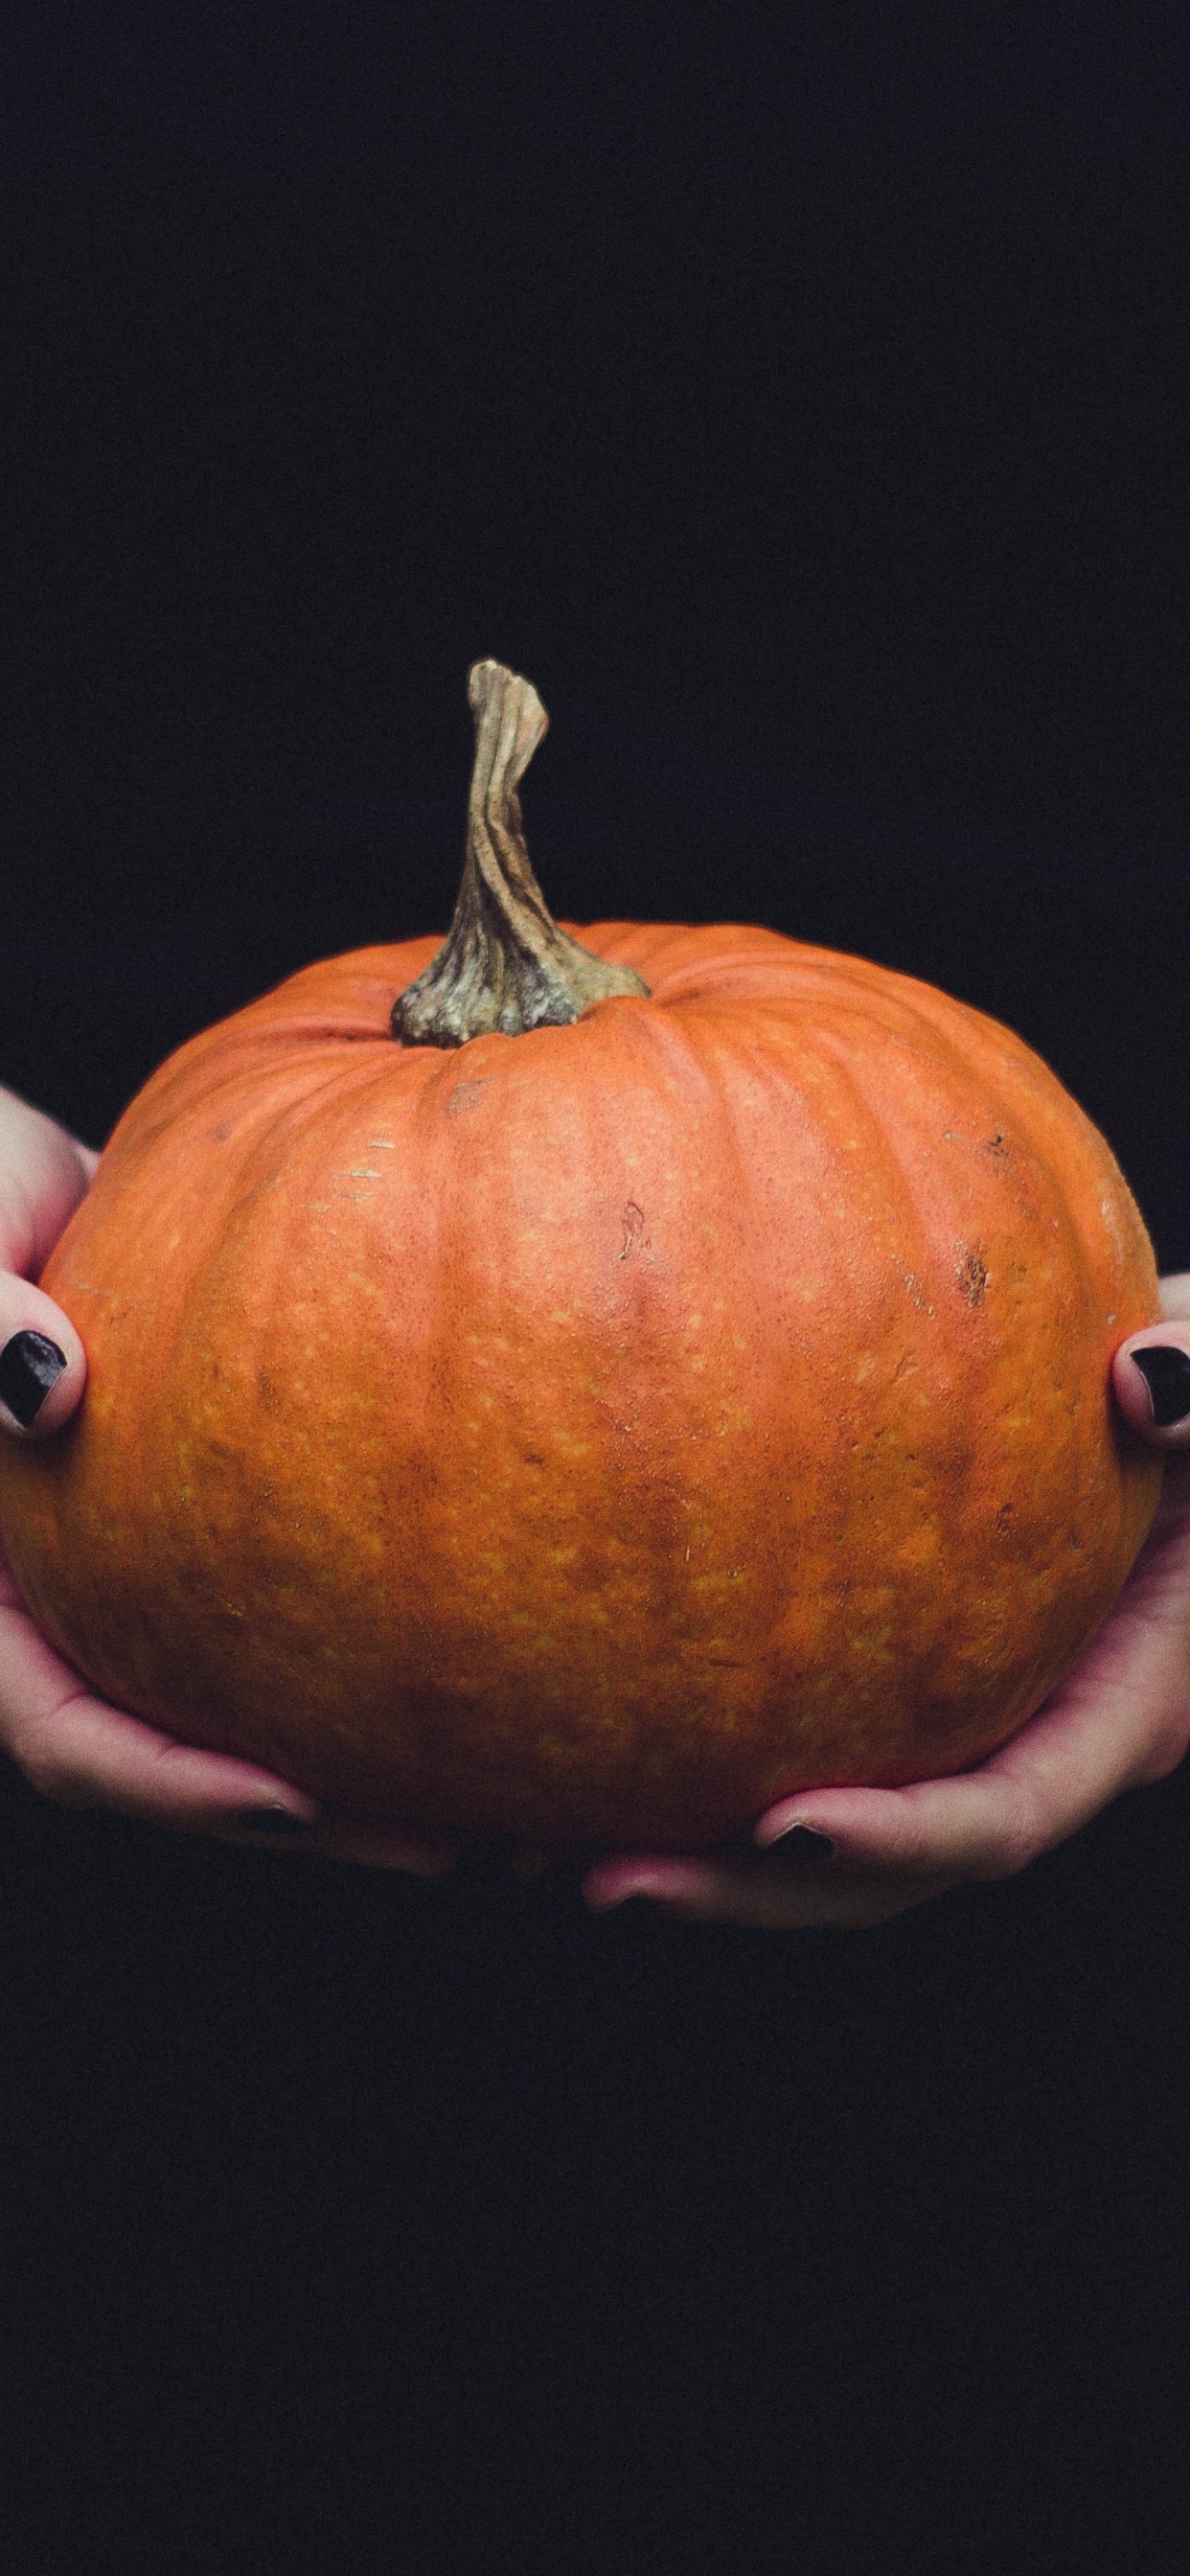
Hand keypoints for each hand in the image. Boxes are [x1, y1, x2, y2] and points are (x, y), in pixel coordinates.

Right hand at [0, 1085, 455, 1874]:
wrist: (27, 1178)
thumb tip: (46, 1385)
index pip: (56, 1727)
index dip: (164, 1782)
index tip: (290, 1795)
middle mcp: (62, 1596)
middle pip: (167, 1753)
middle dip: (296, 1812)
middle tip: (438, 1835)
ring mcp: (139, 1571)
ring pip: (237, 1699)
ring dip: (348, 1759)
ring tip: (488, 1789)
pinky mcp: (209, 1532)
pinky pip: (285, 1613)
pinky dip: (363, 1648)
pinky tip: (483, 1655)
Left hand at [585, 1279, 1189, 1927]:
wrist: (1178, 1399)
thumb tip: (1144, 1381)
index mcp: (1120, 1707)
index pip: (1004, 1816)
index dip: (901, 1843)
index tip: (782, 1829)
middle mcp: (1030, 1742)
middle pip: (887, 1873)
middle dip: (750, 1893)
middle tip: (605, 1882)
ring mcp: (959, 1725)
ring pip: (825, 1837)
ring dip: (695, 1856)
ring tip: (537, 1848)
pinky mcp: (899, 1685)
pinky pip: (796, 1741)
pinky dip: (687, 1760)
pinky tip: (566, 1739)